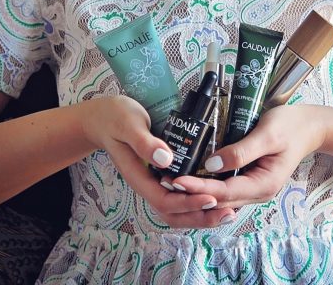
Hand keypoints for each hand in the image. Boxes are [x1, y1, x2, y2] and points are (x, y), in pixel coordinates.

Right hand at [78, 95, 235, 227]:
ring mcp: (154, 181)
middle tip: (229, 212)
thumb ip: (144, 142)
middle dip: (200, 216)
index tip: (211, 198)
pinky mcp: (162, 175)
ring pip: (177, 209)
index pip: (164, 200)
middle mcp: (148, 184)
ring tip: (228, 210)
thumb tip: (167, 160)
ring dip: (201, 213)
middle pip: (173, 213)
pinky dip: (197, 201)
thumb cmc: (116, 118)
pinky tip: (217, 195)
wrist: (103, 117)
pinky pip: (179, 195)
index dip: (187, 203)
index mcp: (139, 176)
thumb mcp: (129, 125)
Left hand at [169, 104, 325, 208]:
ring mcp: (253, 189)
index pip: (224, 192)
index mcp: (264, 185)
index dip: (199, 188)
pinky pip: (224, 189)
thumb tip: (211, 164)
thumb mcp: (267, 135)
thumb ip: (241, 151)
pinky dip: (206, 186)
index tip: (177, 180)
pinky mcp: (248, 181)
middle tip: (164, 183)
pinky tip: (189, 179)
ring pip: (220, 198)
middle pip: (219, 199)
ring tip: (170, 183)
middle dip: (191, 194)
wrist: (308, 127)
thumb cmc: (289, 126)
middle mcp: (257, 193)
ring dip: (196, 193)